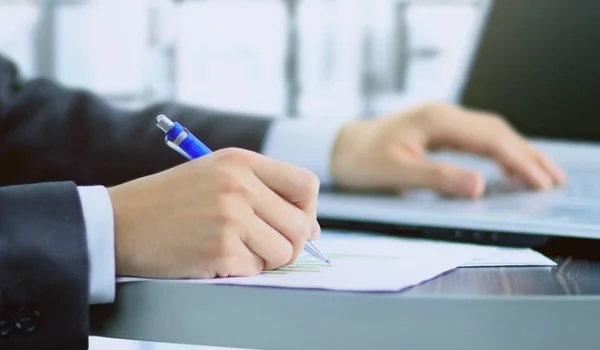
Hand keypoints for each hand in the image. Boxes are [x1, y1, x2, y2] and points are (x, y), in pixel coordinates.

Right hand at [108, 148, 320, 278]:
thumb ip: (262, 191)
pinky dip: (239, 271)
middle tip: (263, 246)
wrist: (119, 223)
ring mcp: (231, 216)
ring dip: (265, 259)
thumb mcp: (216, 175)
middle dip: (290, 244)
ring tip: (235, 250)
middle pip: (302, 225)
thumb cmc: (170, 202)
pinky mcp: (220, 248)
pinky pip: (255, 270)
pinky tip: (213, 257)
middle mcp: (240, 185)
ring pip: (285, 252)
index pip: (306, 185)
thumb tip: (311, 228)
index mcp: (242, 162)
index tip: (293, 223)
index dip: (307, 210)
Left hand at [330, 102, 565, 197]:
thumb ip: (437, 178)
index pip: (490, 138)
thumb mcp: (396, 173)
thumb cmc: (362, 161)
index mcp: (436, 121)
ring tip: (542, 173)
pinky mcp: (438, 129)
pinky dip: (498, 150)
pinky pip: (477, 136)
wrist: (341, 147)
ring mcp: (442, 120)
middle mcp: (444, 115)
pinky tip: (508, 165)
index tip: (540, 182)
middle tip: (554, 180)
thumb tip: (480, 186)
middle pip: (497, 130)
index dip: (519, 160)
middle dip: (527, 154)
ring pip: (491, 131)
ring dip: (517, 150)